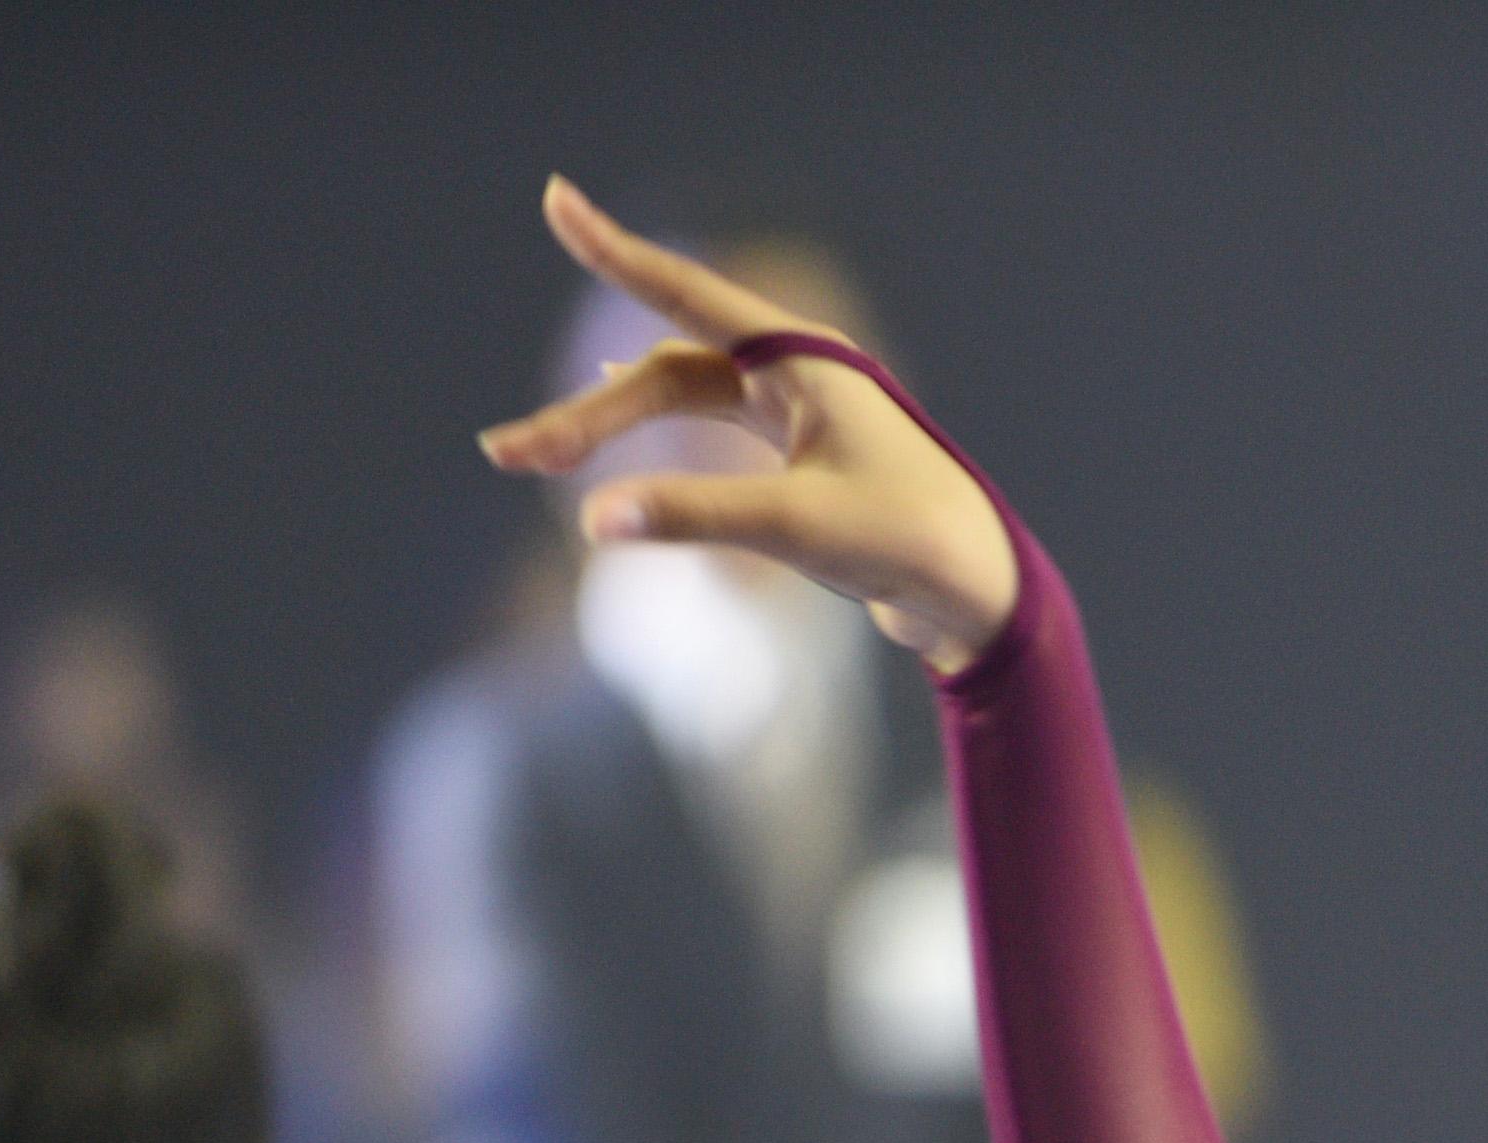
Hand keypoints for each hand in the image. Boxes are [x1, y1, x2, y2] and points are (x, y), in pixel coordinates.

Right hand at [475, 178, 1021, 669]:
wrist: (980, 596)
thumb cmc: (907, 545)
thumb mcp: (794, 526)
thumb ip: (693, 515)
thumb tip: (594, 519)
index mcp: (804, 359)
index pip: (685, 294)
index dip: (614, 250)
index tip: (555, 200)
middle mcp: (798, 372)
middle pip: (666, 374)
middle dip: (586, 414)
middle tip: (507, 453)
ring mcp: (796, 411)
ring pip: (679, 400)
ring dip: (609, 427)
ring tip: (532, 457)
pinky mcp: (799, 455)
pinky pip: (707, 423)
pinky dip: (655, 428)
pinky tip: (612, 420)